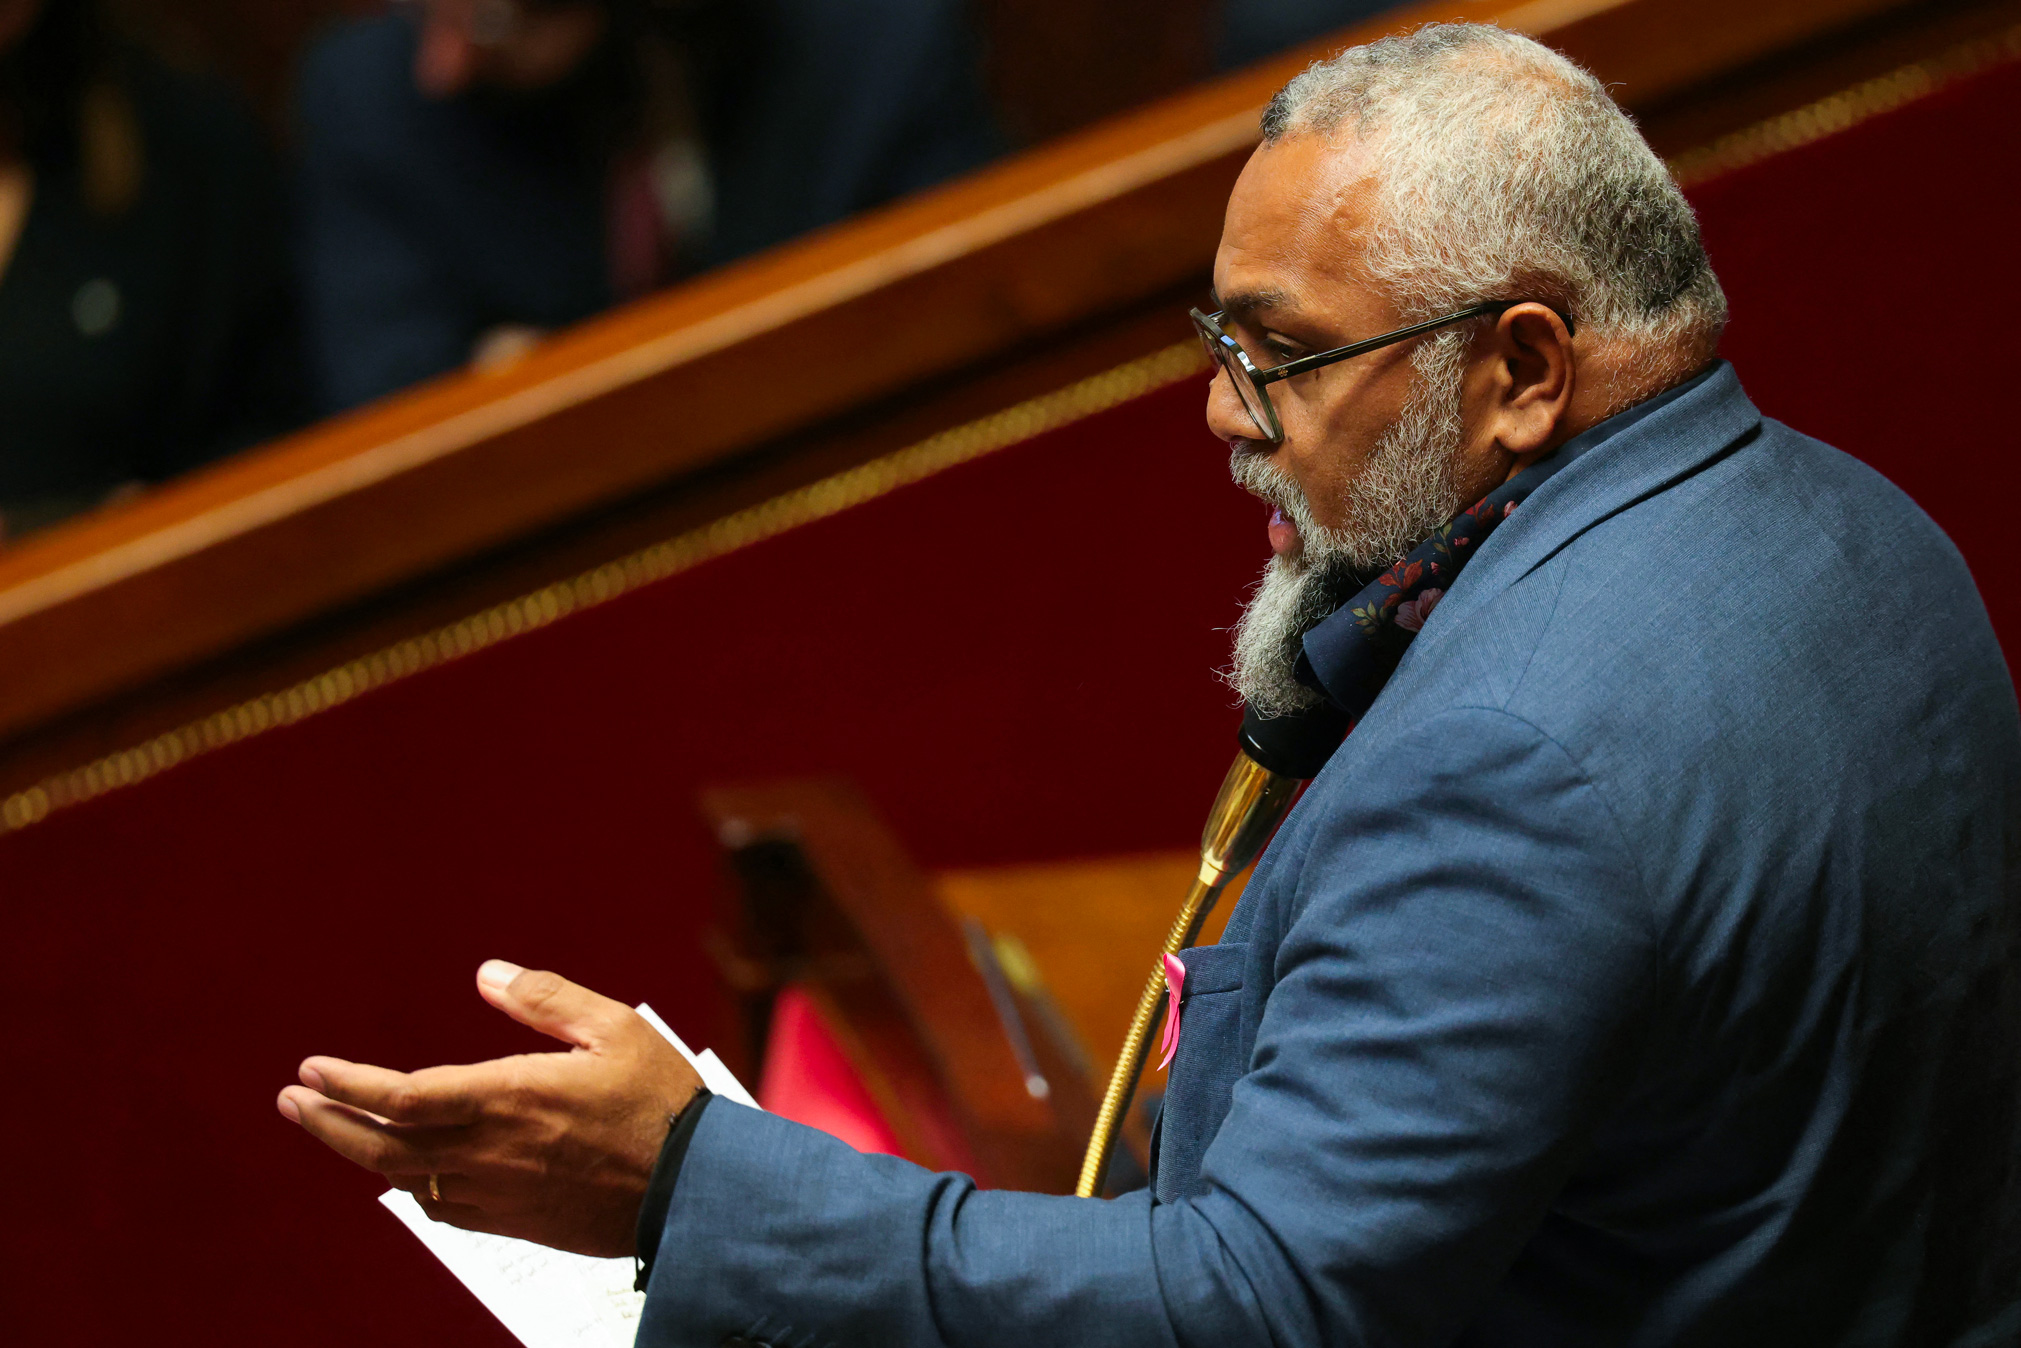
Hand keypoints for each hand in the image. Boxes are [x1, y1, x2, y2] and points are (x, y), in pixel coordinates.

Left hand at [276, 960, 702, 1256]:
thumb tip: (487, 973)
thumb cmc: (662, 1102)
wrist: (696, 1188)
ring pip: (408, 1180)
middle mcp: (491, 1151)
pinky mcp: (517, 1222)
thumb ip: (545, 998)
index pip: (401, 1096)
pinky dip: (414, 1186)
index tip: (311, 1069)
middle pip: (384, 1147)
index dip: (349, 1085)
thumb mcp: (614, 1027)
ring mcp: (500, 1194)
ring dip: (361, 1153)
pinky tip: (409, 1172)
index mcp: (509, 1097)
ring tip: (336, 1128)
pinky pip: (445, 1209)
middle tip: (293, 1102)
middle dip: (329, 1124)